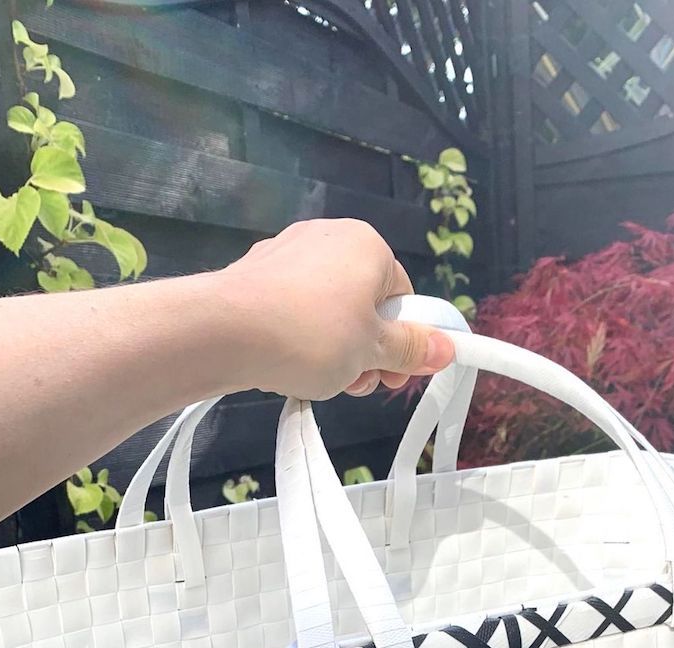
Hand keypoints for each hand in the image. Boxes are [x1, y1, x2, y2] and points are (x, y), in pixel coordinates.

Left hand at [215, 219, 454, 399]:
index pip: (402, 297)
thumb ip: (411, 349)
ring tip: (319, 379)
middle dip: (366, 351)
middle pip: (365, 304)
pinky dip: (298, 337)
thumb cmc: (312, 336)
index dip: (402, 343)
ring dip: (334, 350)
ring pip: (328, 310)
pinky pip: (293, 309)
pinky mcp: (256, 274)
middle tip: (355, 384)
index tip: (391, 378)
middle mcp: (329, 236)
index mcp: (368, 245)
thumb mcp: (372, 352)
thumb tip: (448, 348)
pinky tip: (287, 364)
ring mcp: (288, 252)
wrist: (225, 331)